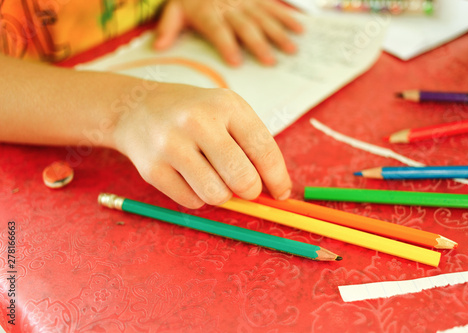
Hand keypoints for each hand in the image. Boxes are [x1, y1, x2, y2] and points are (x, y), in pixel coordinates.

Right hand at [111, 83, 291, 208]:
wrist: (137, 107)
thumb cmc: (193, 113)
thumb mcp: (225, 111)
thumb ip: (251, 144)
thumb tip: (273, 189)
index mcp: (225, 105)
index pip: (263, 150)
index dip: (277, 178)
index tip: (281, 193)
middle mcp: (197, 122)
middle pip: (242, 179)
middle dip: (250, 191)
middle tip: (245, 187)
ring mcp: (171, 145)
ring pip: (216, 195)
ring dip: (222, 195)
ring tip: (214, 177)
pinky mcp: (152, 169)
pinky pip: (191, 201)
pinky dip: (198, 197)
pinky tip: (190, 177)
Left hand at [154, 0, 302, 65]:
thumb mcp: (174, 8)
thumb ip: (168, 27)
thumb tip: (159, 47)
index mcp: (209, 14)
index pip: (218, 30)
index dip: (227, 45)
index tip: (236, 61)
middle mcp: (230, 8)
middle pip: (246, 27)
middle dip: (259, 44)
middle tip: (271, 62)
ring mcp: (246, 2)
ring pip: (264, 18)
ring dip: (278, 33)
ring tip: (291, 49)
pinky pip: (273, 7)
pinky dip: (287, 17)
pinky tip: (299, 28)